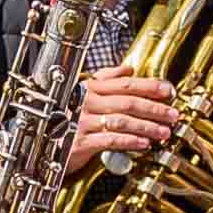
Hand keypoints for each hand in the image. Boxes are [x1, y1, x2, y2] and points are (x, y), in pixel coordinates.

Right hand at [65, 70, 186, 175]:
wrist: (40, 143)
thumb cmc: (65, 118)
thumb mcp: (83, 94)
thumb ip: (105, 79)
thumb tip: (128, 68)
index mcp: (89, 88)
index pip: (125, 83)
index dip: (149, 86)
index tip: (169, 91)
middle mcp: (86, 102)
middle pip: (127, 102)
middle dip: (154, 108)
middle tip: (173, 115)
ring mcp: (81, 122)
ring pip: (121, 120)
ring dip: (146, 126)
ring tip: (164, 132)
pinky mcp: (79, 142)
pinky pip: (109, 140)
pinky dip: (129, 141)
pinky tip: (143, 144)